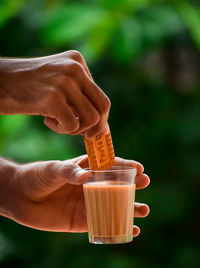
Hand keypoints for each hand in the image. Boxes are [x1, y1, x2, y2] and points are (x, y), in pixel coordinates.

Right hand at [0, 51, 109, 137]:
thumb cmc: (29, 86)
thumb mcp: (58, 84)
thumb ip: (81, 100)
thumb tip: (103, 129)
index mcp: (78, 61)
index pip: (101, 97)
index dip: (100, 118)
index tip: (91, 130)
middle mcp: (75, 68)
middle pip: (103, 107)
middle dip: (97, 127)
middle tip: (85, 136)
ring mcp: (64, 82)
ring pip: (91, 118)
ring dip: (76, 129)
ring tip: (59, 123)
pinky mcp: (52, 98)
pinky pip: (72, 126)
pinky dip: (62, 130)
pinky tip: (47, 120)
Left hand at [11, 156, 149, 235]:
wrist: (19, 197)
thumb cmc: (37, 176)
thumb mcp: (53, 169)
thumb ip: (68, 171)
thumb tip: (85, 176)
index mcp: (85, 168)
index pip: (109, 166)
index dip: (125, 166)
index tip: (139, 168)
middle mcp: (90, 185)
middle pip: (116, 185)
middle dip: (132, 185)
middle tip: (146, 183)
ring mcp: (87, 203)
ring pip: (113, 206)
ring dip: (130, 208)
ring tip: (144, 210)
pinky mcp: (81, 220)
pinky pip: (102, 224)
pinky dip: (117, 227)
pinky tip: (132, 230)